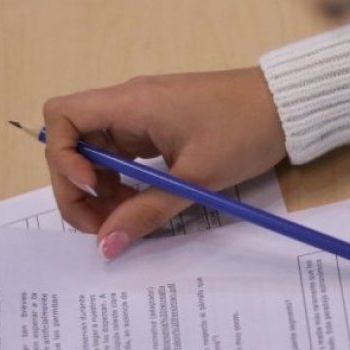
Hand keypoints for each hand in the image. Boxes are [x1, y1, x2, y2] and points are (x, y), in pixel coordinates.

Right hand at [41, 67, 286, 259]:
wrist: (288, 106)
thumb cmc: (245, 130)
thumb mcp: (196, 179)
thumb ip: (147, 212)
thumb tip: (107, 245)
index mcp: (131, 103)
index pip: (61, 117)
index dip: (62, 156)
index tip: (91, 189)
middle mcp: (128, 104)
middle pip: (73, 141)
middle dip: (79, 186)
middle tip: (105, 225)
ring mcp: (142, 115)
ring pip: (96, 152)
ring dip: (101, 188)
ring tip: (128, 218)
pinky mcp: (158, 126)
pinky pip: (122, 154)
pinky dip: (122, 181)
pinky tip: (141, 203)